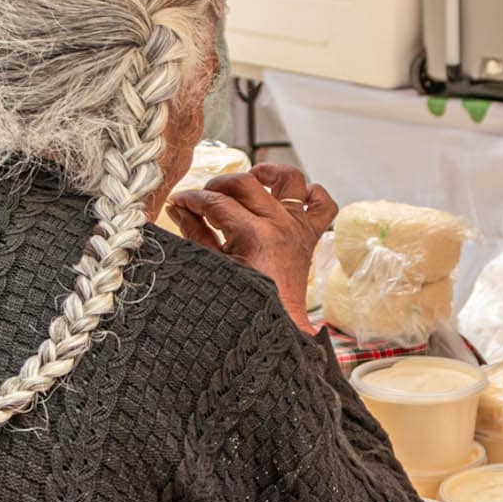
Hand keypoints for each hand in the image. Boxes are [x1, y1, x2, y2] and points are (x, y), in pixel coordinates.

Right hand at [168, 163, 335, 329]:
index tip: (179, 201)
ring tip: (251, 179)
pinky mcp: (310, 235)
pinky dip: (311, 194)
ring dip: (270, 173)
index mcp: (255, 235)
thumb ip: (195, 232)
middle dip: (219, 184)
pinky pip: (323, 205)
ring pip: (292, 180)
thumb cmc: (243, 304)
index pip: (217, 203)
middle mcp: (281, 225)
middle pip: (247, 183)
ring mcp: (299, 228)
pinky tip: (290, 197)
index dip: (193, 199)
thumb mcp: (213, 266)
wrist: (275, 329)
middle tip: (203, 197)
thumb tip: (179, 207)